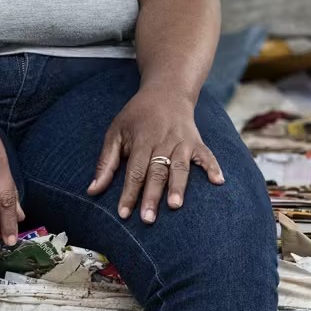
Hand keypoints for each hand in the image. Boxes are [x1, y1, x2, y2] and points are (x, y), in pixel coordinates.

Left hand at [88, 83, 223, 222]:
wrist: (166, 91)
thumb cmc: (137, 116)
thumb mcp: (116, 132)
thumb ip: (106, 162)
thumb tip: (92, 190)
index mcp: (142, 140)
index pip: (135, 171)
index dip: (129, 192)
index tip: (123, 213)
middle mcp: (163, 141)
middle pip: (156, 172)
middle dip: (152, 196)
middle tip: (148, 219)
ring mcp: (182, 141)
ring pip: (180, 167)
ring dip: (178, 186)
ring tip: (176, 205)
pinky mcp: (197, 141)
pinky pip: (207, 155)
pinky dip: (213, 167)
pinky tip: (218, 181)